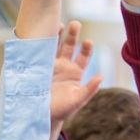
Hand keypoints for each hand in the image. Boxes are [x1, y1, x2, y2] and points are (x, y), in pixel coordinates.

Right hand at [50, 21, 101, 139]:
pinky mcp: (38, 68)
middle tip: (75, 24)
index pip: (83, 56)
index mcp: (75, 72)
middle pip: (69, 46)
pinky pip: (40, 53)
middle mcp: (63, 66)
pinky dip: (41, 44)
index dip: (86, 48)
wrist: (43, 115)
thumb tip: (101, 77)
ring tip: (59, 24)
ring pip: (55, 46)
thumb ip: (89, 89)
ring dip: (57, 35)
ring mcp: (50, 66)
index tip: (88, 42)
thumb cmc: (63, 110)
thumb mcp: (78, 100)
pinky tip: (41, 34)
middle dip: (72, 35)